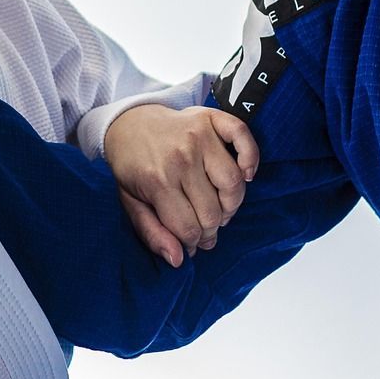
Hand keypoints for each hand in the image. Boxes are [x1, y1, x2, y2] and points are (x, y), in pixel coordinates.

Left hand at [103, 104, 260, 265]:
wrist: (128, 122)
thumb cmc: (132, 166)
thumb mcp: (130, 203)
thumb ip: (151, 233)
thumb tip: (179, 259)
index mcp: (157, 181)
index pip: (188, 228)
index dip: (193, 243)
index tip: (192, 244)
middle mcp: (181, 158)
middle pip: (212, 211)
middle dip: (211, 230)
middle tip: (206, 230)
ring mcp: (199, 136)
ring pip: (233, 184)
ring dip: (231, 204)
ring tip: (220, 209)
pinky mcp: (211, 119)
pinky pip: (243, 138)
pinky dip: (251, 158)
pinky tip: (245, 175)